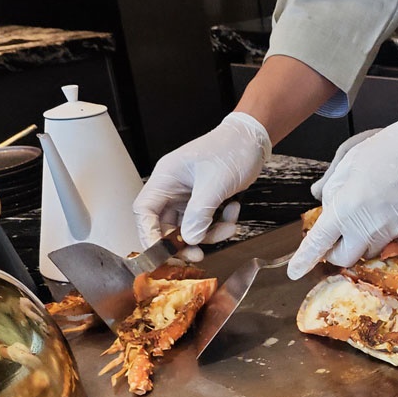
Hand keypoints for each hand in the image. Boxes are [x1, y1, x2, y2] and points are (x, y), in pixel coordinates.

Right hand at [133, 112, 271, 250]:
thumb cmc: (231, 150)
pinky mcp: (204, 201)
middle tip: (198, 256)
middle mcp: (173, 188)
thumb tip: (189, 239)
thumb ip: (200, 214)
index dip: (148, 234)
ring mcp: (188, 196)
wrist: (253, 141)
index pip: (144, 211)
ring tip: (229, 225)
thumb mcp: (215, 184)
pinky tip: (234, 211)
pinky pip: (206, 222)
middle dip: (184, 242)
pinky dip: (220, 224)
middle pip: (166, 225)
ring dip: (210, 234)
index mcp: (166, 178)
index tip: (160, 253)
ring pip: (189, 228)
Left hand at [287, 105, 397, 277]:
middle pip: (345, 258)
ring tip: (374, 211)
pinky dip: (393, 225)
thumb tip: (321, 197)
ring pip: (372, 249)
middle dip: (338, 252)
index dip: (304, 259)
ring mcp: (393, 231)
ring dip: (365, 239)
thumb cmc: (390, 146)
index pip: (318, 242)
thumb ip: (332, 183)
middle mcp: (368, 226)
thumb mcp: (349, 157)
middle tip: (340, 238)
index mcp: (346, 208)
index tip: (295, 270)